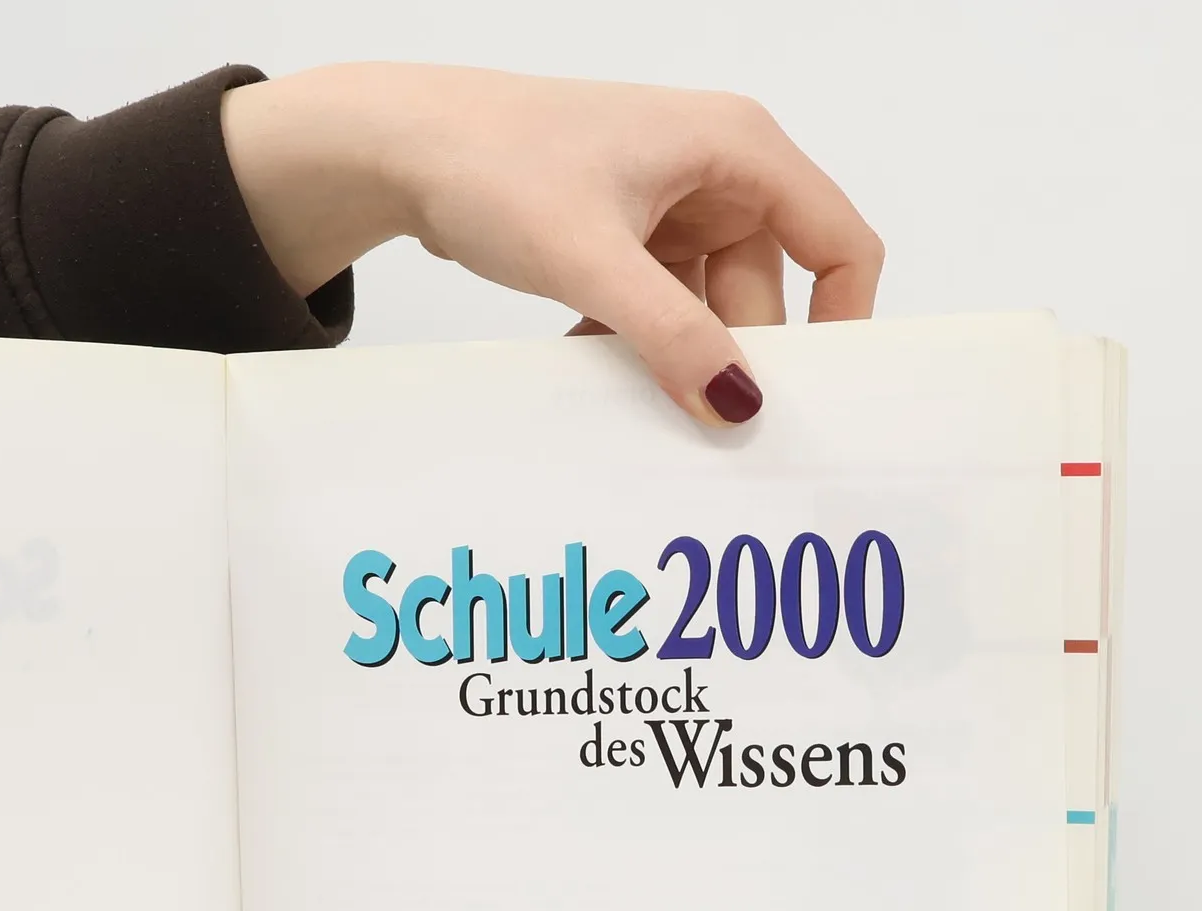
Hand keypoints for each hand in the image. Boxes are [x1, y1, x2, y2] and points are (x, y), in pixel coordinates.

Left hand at [222, 64, 883, 425]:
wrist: (406, 149)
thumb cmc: (496, 166)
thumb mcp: (592, 260)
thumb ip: (670, 336)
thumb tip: (735, 403)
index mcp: (738, 149)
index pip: (838, 240)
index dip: (840, 320)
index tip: (812, 396)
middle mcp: (716, 173)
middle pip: (765, 290)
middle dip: (735, 356)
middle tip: (703, 425)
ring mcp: (669, 206)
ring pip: (705, 308)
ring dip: (673, 356)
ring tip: (632, 396)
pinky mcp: (624, 236)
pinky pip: (658, 308)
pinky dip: (634, 344)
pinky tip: (591, 365)